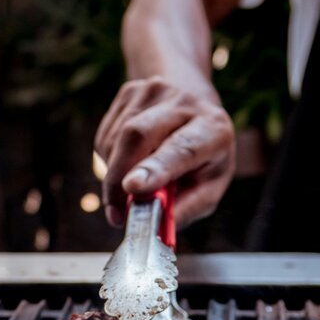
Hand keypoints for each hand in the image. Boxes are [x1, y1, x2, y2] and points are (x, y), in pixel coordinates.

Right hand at [94, 77, 235, 228]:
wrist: (194, 101)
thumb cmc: (204, 155)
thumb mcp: (209, 186)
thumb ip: (186, 207)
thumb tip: (155, 227)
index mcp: (213, 129)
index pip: (181, 148)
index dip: (155, 168)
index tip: (132, 187)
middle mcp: (184, 103)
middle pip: (137, 135)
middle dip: (118, 177)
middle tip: (116, 213)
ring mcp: (153, 91)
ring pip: (116, 140)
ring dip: (115, 173)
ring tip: (133, 183)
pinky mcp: (129, 92)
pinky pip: (106, 137)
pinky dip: (111, 160)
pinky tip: (129, 161)